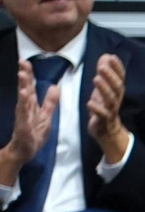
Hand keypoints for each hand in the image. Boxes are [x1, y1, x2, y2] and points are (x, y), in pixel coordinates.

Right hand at [0, 61, 59, 183]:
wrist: (25, 150)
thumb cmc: (34, 132)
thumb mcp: (45, 115)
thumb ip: (50, 102)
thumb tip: (55, 86)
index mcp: (30, 105)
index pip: (29, 86)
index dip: (28, 74)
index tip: (25, 61)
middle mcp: (25, 108)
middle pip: (25, 89)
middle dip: (24, 76)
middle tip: (22, 62)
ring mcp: (23, 116)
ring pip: (23, 99)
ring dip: (23, 86)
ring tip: (22, 75)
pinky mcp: (23, 126)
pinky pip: (23, 114)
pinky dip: (23, 105)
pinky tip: (23, 95)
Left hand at [86, 55, 130, 164]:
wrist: (107, 132)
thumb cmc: (104, 107)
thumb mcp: (104, 89)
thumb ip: (105, 73)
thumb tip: (106, 56)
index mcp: (116, 92)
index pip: (120, 78)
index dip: (117, 68)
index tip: (111, 57)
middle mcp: (116, 100)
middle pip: (117, 87)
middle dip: (110, 76)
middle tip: (101, 66)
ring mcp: (111, 111)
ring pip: (111, 100)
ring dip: (104, 89)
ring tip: (96, 79)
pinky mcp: (104, 121)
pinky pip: (102, 115)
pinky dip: (97, 109)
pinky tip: (90, 103)